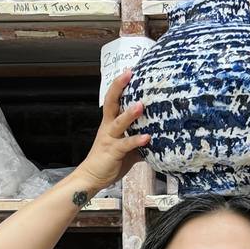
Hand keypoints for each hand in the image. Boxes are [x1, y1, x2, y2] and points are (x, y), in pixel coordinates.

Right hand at [76, 70, 150, 192]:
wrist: (91, 177)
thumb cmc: (110, 161)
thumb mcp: (127, 148)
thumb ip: (140, 140)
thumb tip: (158, 137)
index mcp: (110, 123)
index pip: (113, 99)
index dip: (120, 84)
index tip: (130, 71)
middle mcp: (108, 127)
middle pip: (111, 102)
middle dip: (119, 87)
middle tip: (129, 74)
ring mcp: (110, 139)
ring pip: (118, 122)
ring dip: (129, 114)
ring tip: (141, 105)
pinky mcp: (113, 152)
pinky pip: (126, 145)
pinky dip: (136, 140)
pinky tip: (147, 138)